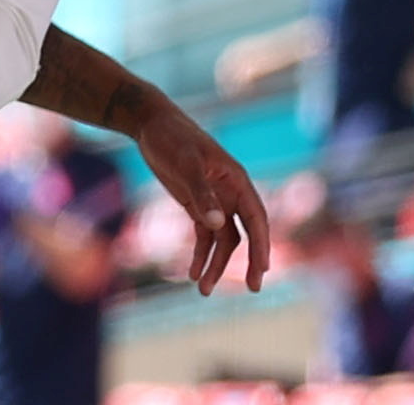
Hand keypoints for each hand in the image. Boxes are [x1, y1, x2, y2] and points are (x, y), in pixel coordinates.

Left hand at [135, 101, 269, 294]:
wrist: (151, 124)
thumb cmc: (172, 137)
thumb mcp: (185, 163)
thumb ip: (201, 192)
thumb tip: (218, 224)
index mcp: (236, 180)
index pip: (256, 218)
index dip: (262, 245)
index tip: (262, 270)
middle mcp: (230, 193)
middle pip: (245, 234)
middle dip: (248, 262)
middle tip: (251, 289)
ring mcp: (214, 200)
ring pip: (223, 240)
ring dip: (216, 264)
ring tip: (204, 290)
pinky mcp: (197, 204)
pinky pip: (204, 236)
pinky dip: (200, 255)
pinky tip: (193, 274)